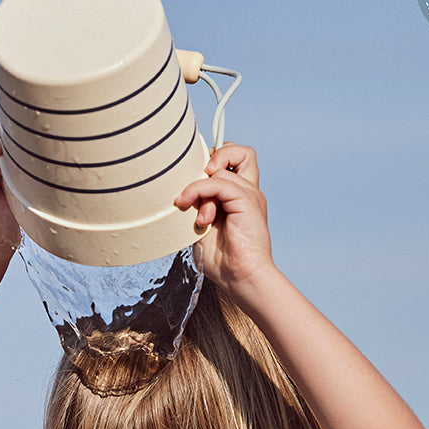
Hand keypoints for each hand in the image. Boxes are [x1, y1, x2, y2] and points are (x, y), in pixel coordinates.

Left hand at [174, 143, 276, 296]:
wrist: (241, 278)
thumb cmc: (222, 261)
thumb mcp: (199, 227)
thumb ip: (195, 206)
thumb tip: (178, 193)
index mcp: (239, 197)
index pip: (232, 160)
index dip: (213, 161)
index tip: (194, 184)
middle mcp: (247, 192)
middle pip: (237, 150)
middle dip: (212, 159)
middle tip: (197, 185)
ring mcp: (249, 195)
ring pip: (220, 168)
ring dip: (199, 189)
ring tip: (199, 217)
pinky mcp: (248, 200)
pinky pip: (218, 182)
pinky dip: (199, 190)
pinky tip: (190, 206)